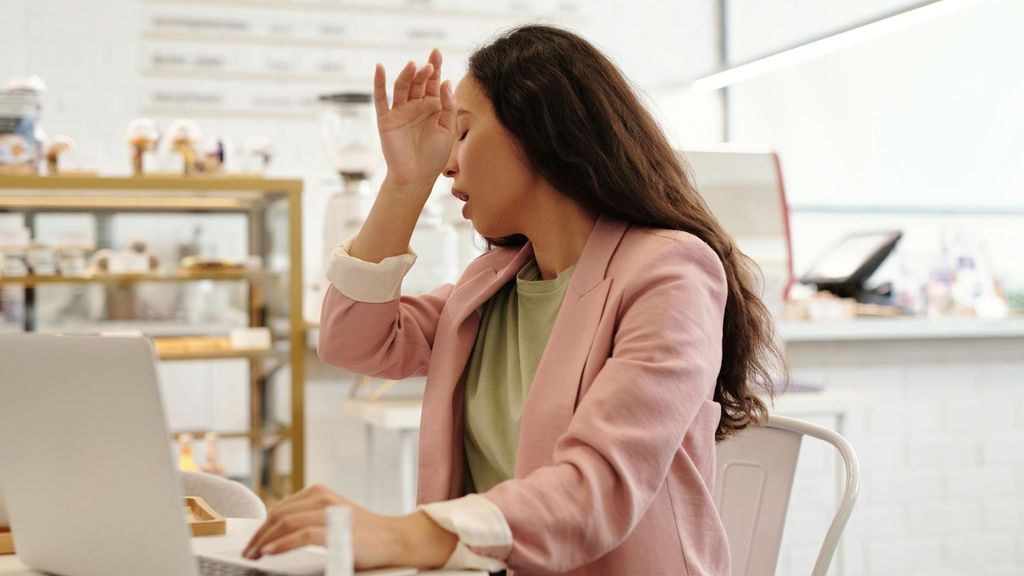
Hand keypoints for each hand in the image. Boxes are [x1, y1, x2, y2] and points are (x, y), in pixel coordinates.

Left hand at [242, 484, 456, 569]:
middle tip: (248, 552)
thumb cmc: (364, 534)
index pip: (280, 508)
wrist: (395, 539)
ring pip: (286, 522)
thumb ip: (307, 520)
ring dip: (265, 540)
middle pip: (279, 514)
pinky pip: (301, 534)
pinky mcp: (337, 528)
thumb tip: (275, 534)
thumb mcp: (332, 518)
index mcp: (319, 493)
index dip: (261, 527)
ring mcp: (330, 511)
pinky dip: (282, 543)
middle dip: (259, 535)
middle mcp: (322, 497)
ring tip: (255, 555)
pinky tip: (270, 552)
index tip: (251, 543)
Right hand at [374, 49, 456, 189]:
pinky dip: (379, 83)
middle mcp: (415, 106)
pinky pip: (381, 99)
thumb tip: (446, 82)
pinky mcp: (386, 120)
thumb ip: (448, 107)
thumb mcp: (448, 130)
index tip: (437, 53)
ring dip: (407, 76)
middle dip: (424, 72)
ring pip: (401, 88)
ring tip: (414, 66)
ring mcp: (400, 112)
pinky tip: (380, 68)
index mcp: (432, 108)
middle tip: (429, 64)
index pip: (433, 83)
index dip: (435, 68)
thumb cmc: (434, 157)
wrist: (416, 177)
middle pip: (418, 83)